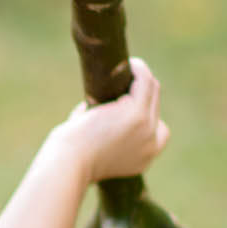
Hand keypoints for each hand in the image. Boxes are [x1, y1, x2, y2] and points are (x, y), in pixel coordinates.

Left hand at [63, 57, 169, 182]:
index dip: (144, 111)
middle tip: (122, 78)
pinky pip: (144, 81)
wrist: (68, 163)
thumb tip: (98, 108)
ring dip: (141, 75)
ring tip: (127, 67)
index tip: (125, 100)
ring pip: (152, 91)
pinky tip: (129, 63)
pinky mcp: (136, 114)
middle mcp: (151, 146)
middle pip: (155, 106)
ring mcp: (147, 128)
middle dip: (141, 90)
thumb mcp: (96, 150)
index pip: (158, 129)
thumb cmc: (72, 158)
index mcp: (143, 159)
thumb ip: (105, 134)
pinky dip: (138, 69)